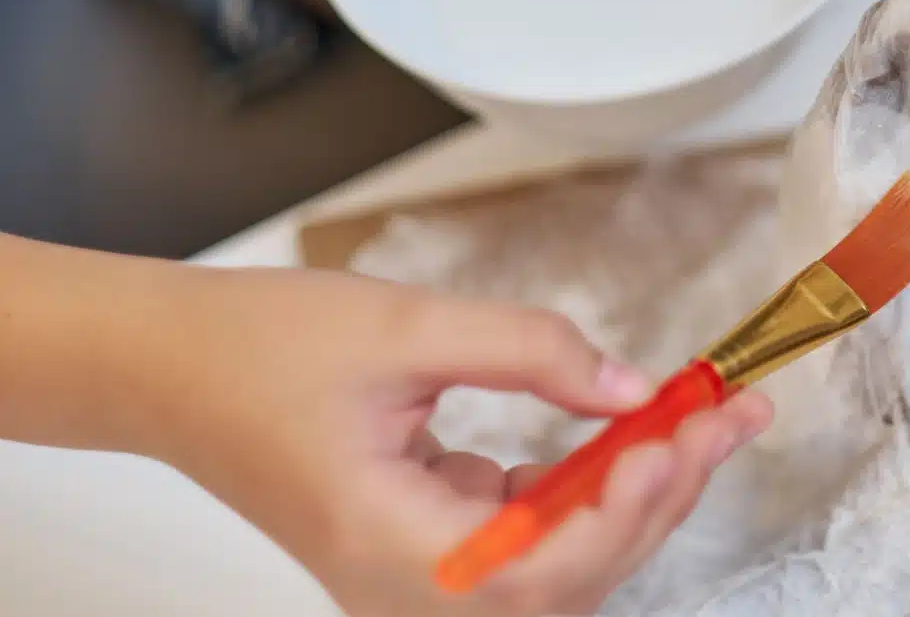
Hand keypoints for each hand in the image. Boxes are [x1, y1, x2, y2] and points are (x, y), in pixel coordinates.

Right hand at [30, 253, 771, 616]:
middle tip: (728, 415)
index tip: (674, 437)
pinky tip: (634, 437)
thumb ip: (529, 351)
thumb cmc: (257, 351)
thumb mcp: (406, 328)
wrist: (173, 366)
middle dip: (660, 493)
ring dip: (638, 494)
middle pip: (568, 576)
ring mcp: (419, 577)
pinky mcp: (430, 548)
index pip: (533, 573)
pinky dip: (592, 491)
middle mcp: (406, 589)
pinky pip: (533, 539)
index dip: (619, 514)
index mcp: (387, 550)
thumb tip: (628, 386)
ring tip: (705, 423)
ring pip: (562, 564)